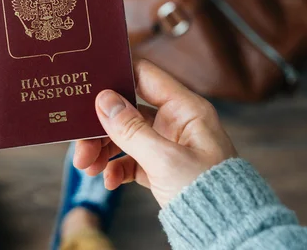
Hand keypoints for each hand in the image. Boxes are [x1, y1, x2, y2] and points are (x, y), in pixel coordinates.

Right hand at [74, 59, 236, 206]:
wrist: (225, 231)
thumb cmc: (208, 192)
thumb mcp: (165, 159)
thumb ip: (131, 129)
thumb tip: (104, 100)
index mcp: (185, 109)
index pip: (145, 76)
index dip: (118, 75)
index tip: (90, 83)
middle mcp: (175, 122)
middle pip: (127, 111)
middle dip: (101, 127)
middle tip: (81, 144)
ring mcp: (167, 144)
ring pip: (125, 136)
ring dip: (103, 149)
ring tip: (87, 166)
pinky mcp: (160, 167)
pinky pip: (130, 159)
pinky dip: (116, 167)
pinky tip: (108, 180)